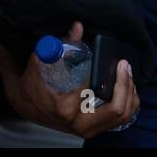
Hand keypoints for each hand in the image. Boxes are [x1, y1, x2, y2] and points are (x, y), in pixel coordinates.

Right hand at [1, 20, 140, 139]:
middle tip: (125, 65)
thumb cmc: (34, 82)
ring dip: (130, 94)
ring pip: (122, 116)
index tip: (118, 61)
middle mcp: (78, 123)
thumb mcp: (43, 59)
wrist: (26, 104)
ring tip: (127, 74)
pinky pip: (120, 120)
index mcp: (66, 107)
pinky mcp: (92, 129)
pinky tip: (126, 88)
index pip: (100, 92)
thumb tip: (78, 27)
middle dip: (125, 84)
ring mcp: (86, 129)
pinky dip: (128, 104)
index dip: (112, 74)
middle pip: (117, 108)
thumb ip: (63, 43)